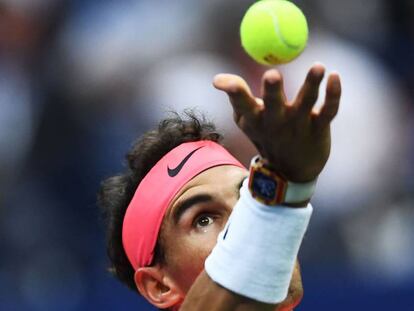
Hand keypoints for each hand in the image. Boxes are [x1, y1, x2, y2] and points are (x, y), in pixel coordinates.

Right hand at [213, 64, 340, 182]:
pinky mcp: (319, 128)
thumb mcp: (247, 120)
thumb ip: (236, 97)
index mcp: (256, 119)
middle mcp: (276, 122)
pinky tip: (335, 77)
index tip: (222, 82)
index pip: (242, 104)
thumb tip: (217, 79)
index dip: (234, 92)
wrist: (290, 171)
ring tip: (318, 67)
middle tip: (272, 75)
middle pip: (273, 104)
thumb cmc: (266, 136)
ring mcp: (299, 125)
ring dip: (311, 84)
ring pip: (306, 102)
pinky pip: (329, 110)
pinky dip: (333, 93)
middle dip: (271, 91)